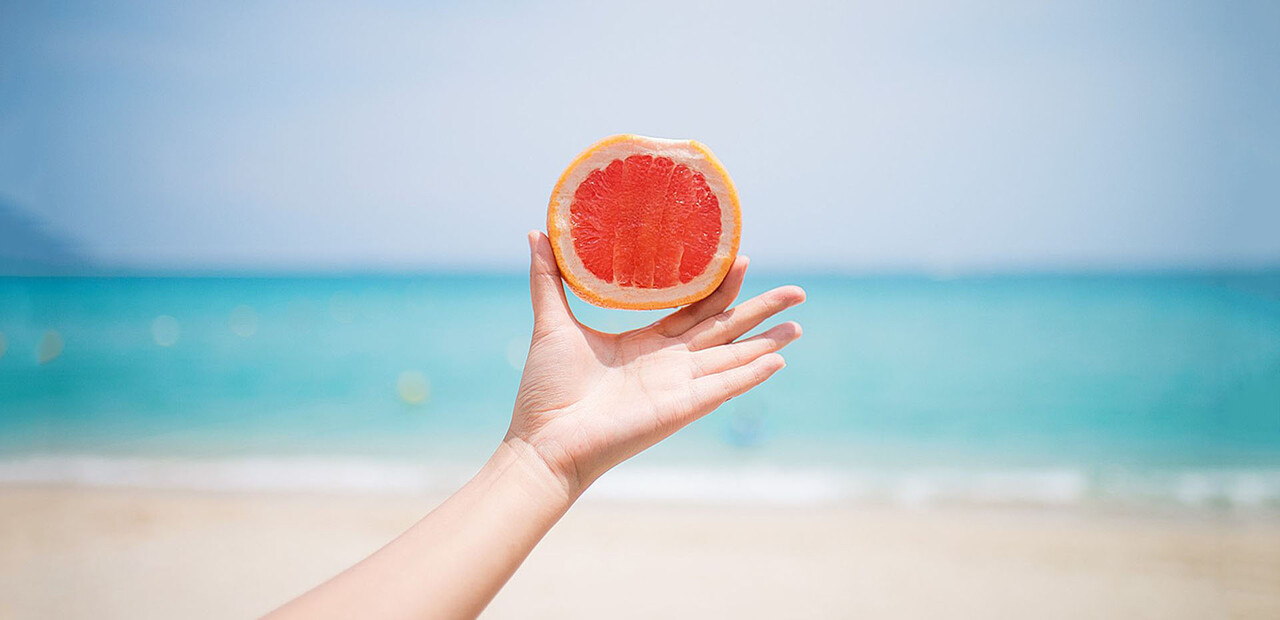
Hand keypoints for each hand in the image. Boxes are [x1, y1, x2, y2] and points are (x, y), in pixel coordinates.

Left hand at [507, 231, 804, 496]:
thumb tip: (538, 232)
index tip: (742, 258)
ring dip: (767, 341)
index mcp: (645, 344)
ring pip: (733, 356)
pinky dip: (751, 375)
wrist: (544, 439)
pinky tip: (778, 361)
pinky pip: (724, 387)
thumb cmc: (547, 389)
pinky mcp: (681, 407)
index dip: (720, 286)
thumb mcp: (551, 321)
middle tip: (798, 291)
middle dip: (760, 310)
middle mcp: (669, 364)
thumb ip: (549, 277)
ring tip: (799, 324)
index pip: (695, 310)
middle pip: (726, 329)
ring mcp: (678, 387)